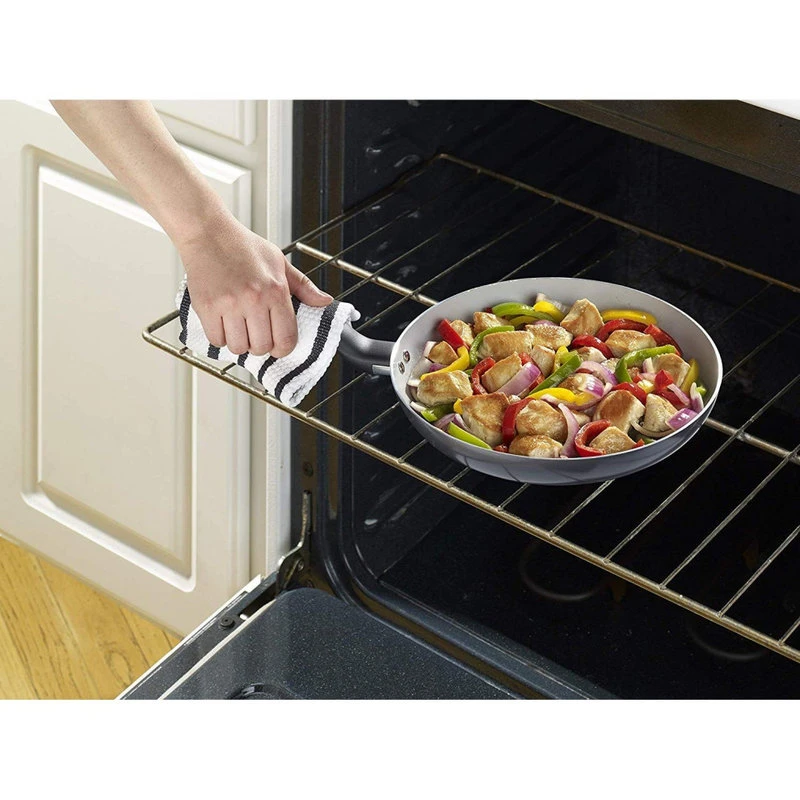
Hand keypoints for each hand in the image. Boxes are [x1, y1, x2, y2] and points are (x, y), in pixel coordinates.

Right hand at [180, 212, 331, 356]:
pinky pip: (217, 340)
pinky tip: (224, 324)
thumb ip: (303, 285)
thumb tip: (325, 301)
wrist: (208, 233)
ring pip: (239, 347)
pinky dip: (221, 337)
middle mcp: (253, 299)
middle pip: (262, 347)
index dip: (283, 348)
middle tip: (257, 333)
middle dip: (261, 346)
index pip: (286, 338)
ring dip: (240, 343)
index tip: (278, 345)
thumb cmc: (243, 246)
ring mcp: (229, 304)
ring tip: (240, 327)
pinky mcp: (207, 307)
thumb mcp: (279, 262)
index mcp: (275, 290)